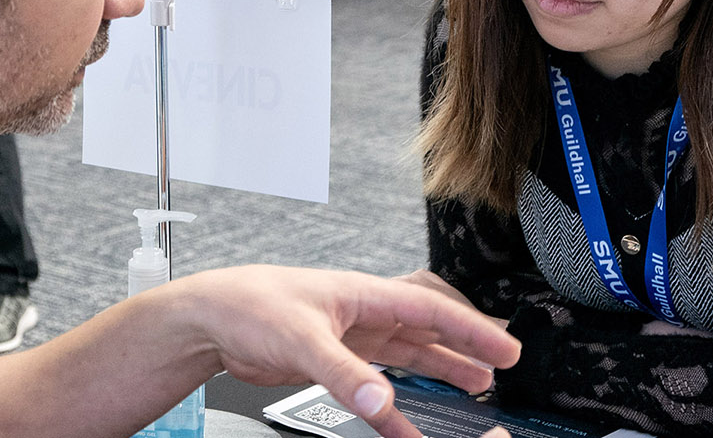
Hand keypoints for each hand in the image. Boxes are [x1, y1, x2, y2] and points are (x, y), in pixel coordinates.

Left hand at [171, 266, 520, 437]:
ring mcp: (349, 335)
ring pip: (409, 351)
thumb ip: (344, 373)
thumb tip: (382, 401)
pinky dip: (397, 400)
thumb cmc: (247, 304)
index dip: (471, 329)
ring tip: (476, 386)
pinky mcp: (333, 358)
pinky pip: (378, 380)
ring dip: (442, 367)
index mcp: (362, 293)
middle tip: (502, 366)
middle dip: (466, 346)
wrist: (208, 319)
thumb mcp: (301, 339)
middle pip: (428, 329)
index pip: (430, 310)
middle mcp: (362, 311)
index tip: (504, 348)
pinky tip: (407, 419)